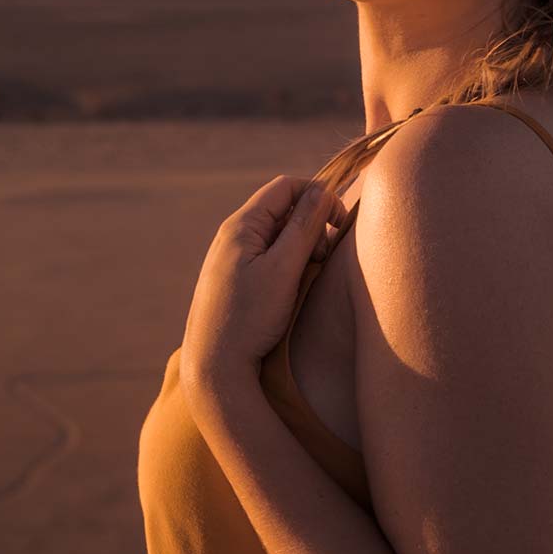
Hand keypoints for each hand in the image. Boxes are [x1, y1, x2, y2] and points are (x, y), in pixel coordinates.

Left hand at [179, 176, 347, 408]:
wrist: (214, 366)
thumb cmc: (249, 317)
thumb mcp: (283, 269)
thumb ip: (303, 227)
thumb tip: (321, 191)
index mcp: (241, 225)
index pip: (286, 187)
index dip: (317, 196)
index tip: (338, 224)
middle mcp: (234, 235)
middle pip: (284, 209)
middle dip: (311, 226)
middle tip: (322, 258)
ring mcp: (233, 258)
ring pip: (279, 234)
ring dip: (302, 247)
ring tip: (309, 275)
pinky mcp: (237, 278)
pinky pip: (269, 256)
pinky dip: (289, 263)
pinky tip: (294, 287)